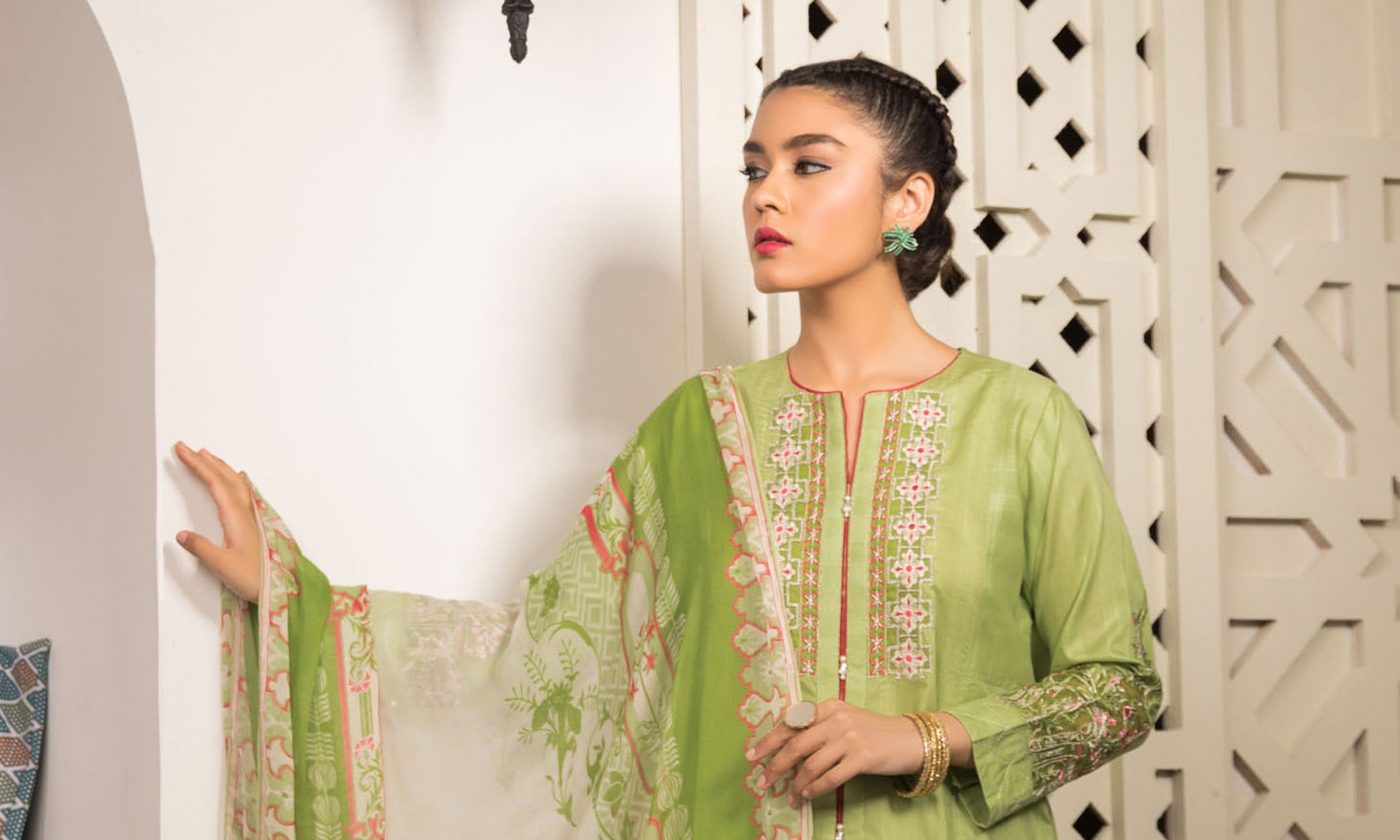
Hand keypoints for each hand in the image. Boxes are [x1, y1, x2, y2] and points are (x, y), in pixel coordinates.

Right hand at [172, 441, 261, 602]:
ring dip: (220, 468)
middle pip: (225, 478)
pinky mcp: (254, 525)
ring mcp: (251, 518)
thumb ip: (201, 548)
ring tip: (207, 456)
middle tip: (187, 448)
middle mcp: (245, 513)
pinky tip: (237, 479)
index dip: (198, 464)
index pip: (215, 482)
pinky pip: (243, 492)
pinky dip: (234, 480)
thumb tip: (182, 535)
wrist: (283, 589)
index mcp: (236, 517)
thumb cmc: (255, 578)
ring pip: (235, 483)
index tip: (183, 450)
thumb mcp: (221, 565)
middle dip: (205, 461)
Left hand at [744, 699, 924, 803]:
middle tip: (762, 782)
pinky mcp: (862, 757)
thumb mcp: (844, 719)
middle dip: (775, 766)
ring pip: (810, 765)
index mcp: (828, 707)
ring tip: (790, 797)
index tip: (753, 756)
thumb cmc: (874, 730)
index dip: (768, 740)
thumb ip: (819, 727)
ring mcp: (850, 738)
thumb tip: (786, 748)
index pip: (791, 723)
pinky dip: (815, 788)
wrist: (911, 738)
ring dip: (796, 784)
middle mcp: (836, 719)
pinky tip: (807, 795)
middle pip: (795, 745)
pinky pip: (830, 777)